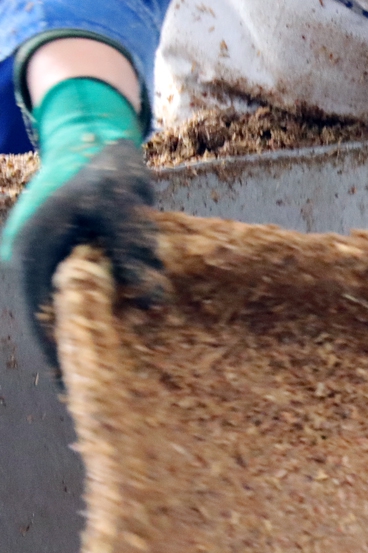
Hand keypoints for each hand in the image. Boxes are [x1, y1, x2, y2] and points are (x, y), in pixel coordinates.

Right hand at [1, 76, 160, 369]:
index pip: (40, 316)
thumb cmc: (107, 173)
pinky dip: (103, 328)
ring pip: (69, 318)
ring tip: (121, 388)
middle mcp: (34, 266)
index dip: (60, 357)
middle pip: (51, 325)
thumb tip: (151, 300)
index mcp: (32, 253)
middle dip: (79, 361)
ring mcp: (51, 270)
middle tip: (107, 405)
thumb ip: (133, 248)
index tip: (83, 392)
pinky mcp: (73, 271)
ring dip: (92, 346)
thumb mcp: (121, 203)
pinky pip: (84, 307)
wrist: (98, 147)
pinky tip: (130, 354)